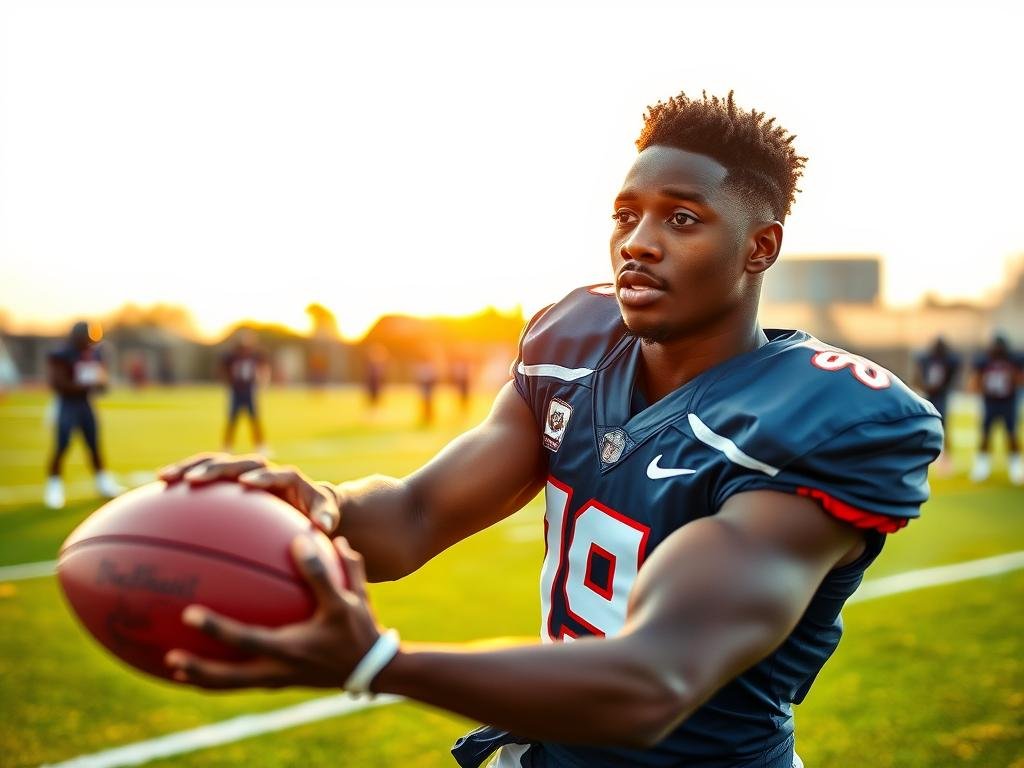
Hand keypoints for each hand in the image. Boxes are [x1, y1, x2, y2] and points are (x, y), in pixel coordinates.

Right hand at [158, 453, 340, 533]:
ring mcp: (244, 472)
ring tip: (165, 476)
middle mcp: (263, 469)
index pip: (275, 473)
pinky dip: (184, 475)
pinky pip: (204, 473)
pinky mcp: (229, 480)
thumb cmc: (317, 512)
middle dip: (217, 469)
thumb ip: (326, 517)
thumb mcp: (326, 514)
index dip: (263, 477)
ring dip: (191, 467)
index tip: (248, 484)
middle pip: (238, 462)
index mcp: (288, 477)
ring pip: (215, 463)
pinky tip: (159, 485)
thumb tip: (324, 526)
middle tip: (194, 479)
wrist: (307, 503)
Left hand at [165, 535, 382, 689]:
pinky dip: (221, 675)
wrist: (372, 669)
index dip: (216, 628)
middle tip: (168, 659)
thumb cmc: (360, 629)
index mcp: (289, 648)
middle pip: (228, 678)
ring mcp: (276, 680)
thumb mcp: (348, 599)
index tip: (188, 614)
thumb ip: (323, 572)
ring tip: (174, 668)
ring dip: (203, 678)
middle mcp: (277, 671)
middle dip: (198, 670)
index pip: (244, 639)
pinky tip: (207, 662)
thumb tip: (301, 539)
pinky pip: (242, 680)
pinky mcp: (277, 682)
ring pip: (231, 685)